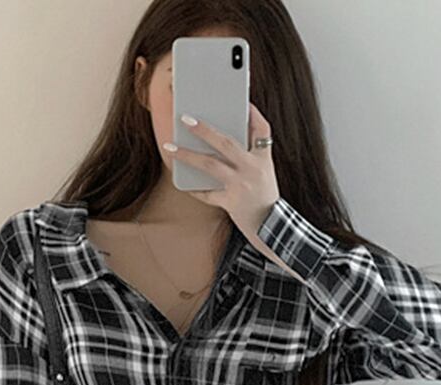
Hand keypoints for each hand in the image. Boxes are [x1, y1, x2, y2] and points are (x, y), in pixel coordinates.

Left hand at [164, 101, 279, 240]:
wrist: (271, 225)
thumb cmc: (263, 196)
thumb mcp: (265, 172)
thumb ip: (251, 154)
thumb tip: (225, 137)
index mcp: (263, 159)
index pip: (262, 129)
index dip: (252, 113)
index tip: (241, 102)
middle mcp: (253, 169)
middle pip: (226, 143)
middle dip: (204, 130)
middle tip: (185, 119)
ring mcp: (241, 185)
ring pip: (211, 165)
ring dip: (188, 155)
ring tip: (170, 147)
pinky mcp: (231, 202)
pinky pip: (207, 193)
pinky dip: (194, 188)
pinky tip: (181, 182)